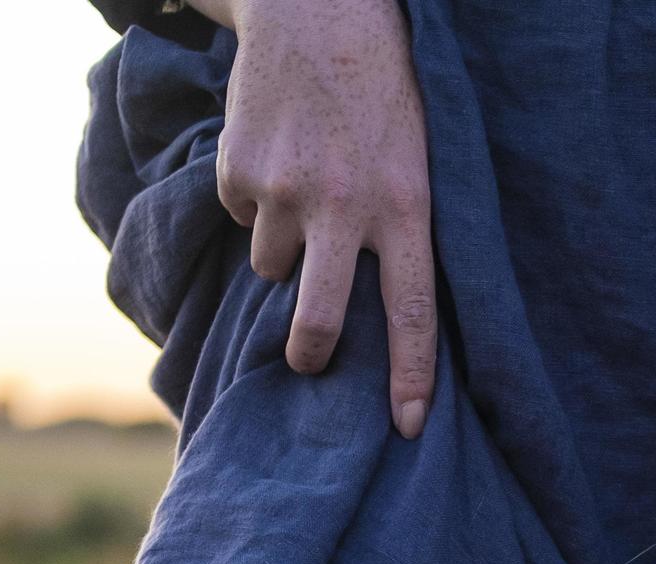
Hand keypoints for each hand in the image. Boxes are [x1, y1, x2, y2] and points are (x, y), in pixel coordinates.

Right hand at [214, 0, 438, 437]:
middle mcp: (344, 206)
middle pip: (318, 319)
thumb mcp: (416, 156)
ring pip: (272, 266)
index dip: (411, 376)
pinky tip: (277, 154)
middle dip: (310, 354)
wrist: (314, 8)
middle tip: (308, 360)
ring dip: (283, 246)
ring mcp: (285, 191)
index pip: (412, 312)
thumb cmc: (381, 90)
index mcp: (405, 205)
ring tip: (304, 189)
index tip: (409, 428)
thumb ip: (400, 229)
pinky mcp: (239, 171)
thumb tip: (374, 313)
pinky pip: (241, 216)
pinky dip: (253, 200)